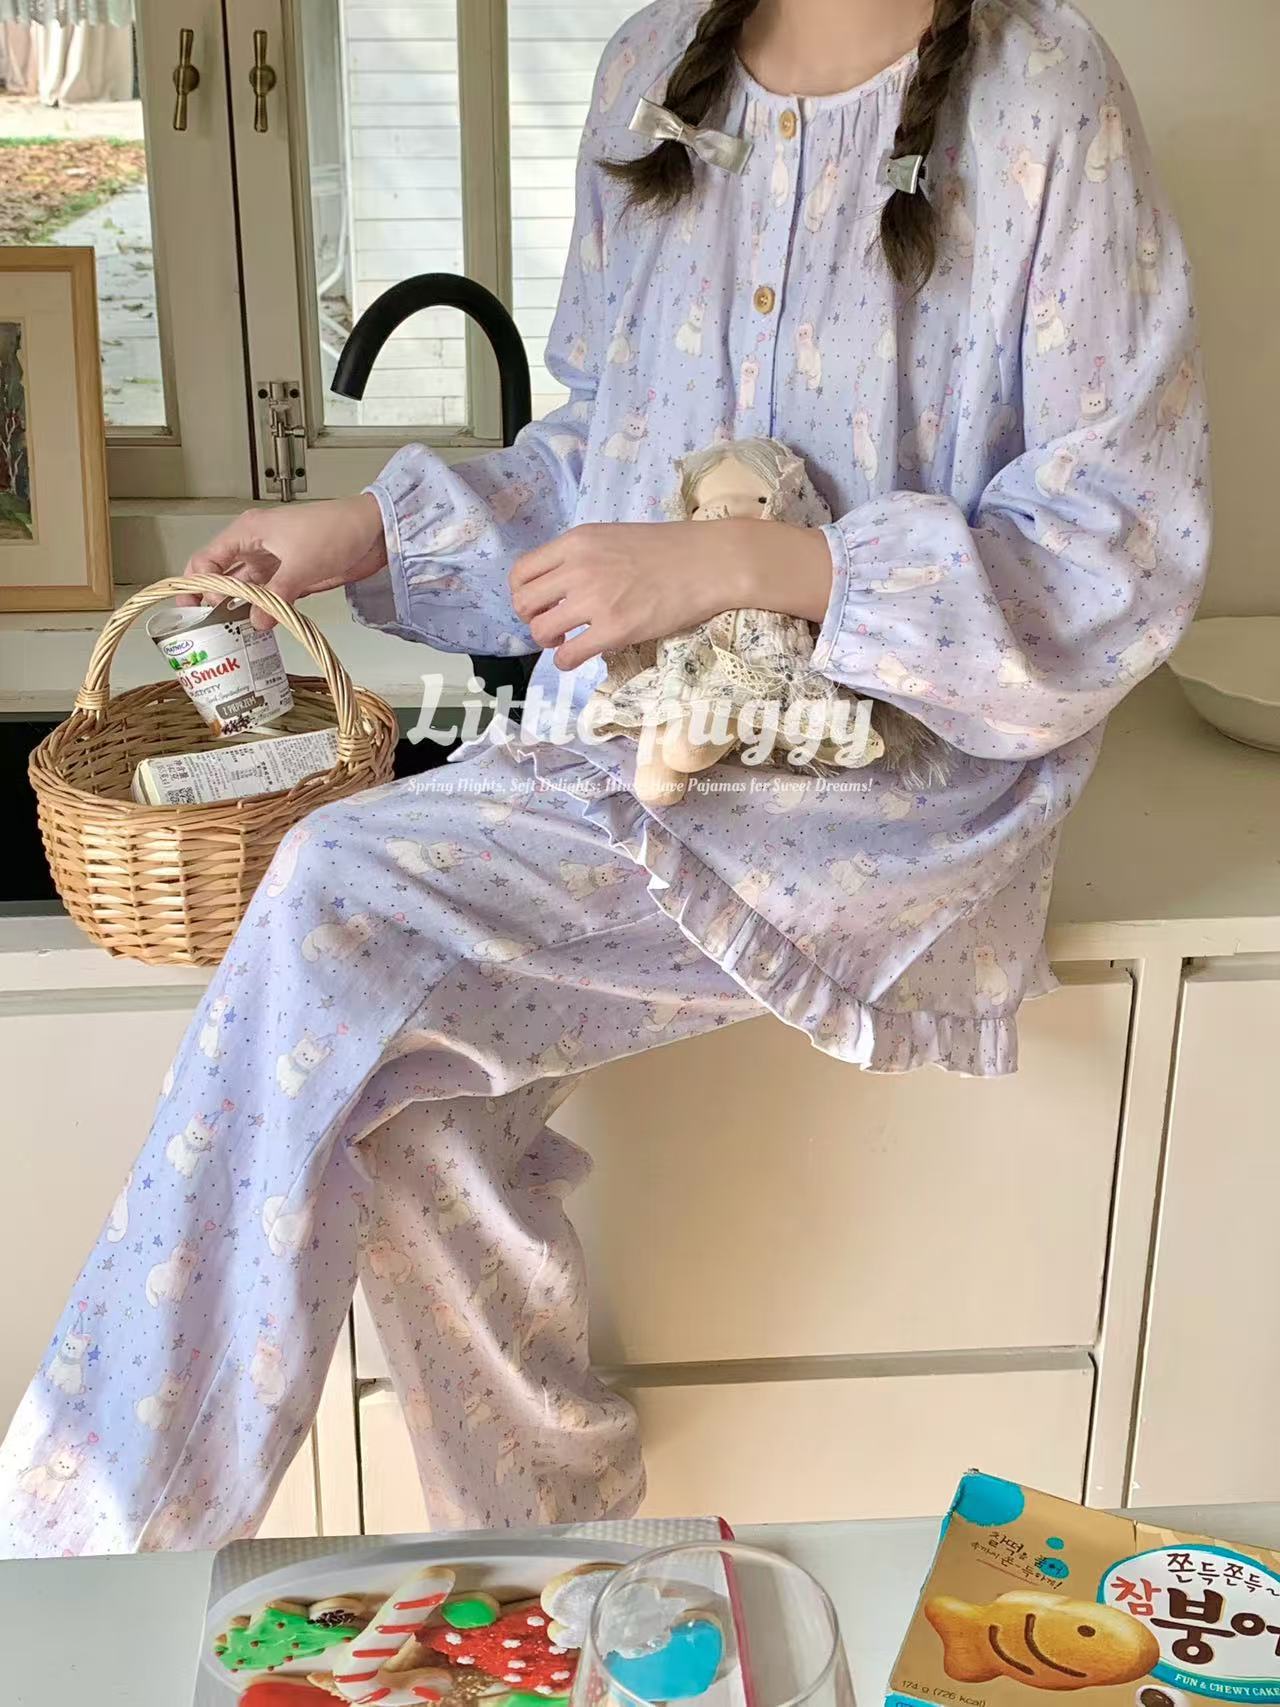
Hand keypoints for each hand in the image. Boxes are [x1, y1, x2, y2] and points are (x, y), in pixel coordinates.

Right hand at [182, 493, 386, 629]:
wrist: (375, 532)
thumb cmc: (336, 532)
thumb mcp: (301, 564)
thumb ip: (275, 595)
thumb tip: (255, 622)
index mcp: (248, 532)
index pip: (207, 559)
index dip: (195, 584)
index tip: (191, 611)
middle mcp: (255, 547)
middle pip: (221, 575)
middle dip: (211, 600)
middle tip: (206, 629)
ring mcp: (274, 563)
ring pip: (244, 589)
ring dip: (237, 609)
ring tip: (227, 634)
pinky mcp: (292, 577)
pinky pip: (268, 597)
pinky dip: (261, 611)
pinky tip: (256, 628)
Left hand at [510, 519, 832, 670]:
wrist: (710, 561)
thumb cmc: (670, 550)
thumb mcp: (614, 538)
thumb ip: (583, 556)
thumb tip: (561, 583)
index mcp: (576, 542)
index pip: (521, 572)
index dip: (524, 595)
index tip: (543, 603)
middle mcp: (578, 568)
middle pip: (524, 603)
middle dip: (533, 619)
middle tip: (556, 625)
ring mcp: (595, 600)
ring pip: (540, 631)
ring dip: (549, 642)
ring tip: (569, 640)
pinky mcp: (614, 629)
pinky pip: (568, 655)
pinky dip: (567, 661)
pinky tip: (580, 656)